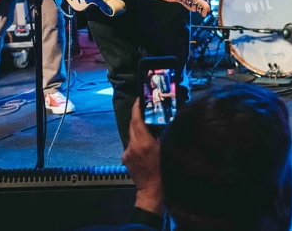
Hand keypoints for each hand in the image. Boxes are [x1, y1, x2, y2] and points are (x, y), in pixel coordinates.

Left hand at [122, 99, 162, 214]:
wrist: (152, 192)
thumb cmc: (163, 171)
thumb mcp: (166, 151)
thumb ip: (162, 136)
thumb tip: (162, 122)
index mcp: (143, 142)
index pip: (136, 120)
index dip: (137, 108)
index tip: (139, 99)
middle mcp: (132, 146)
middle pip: (132, 126)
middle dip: (138, 118)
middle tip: (147, 111)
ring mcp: (126, 152)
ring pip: (132, 136)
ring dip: (139, 132)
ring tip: (150, 131)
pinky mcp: (125, 158)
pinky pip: (131, 145)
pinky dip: (137, 142)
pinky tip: (145, 147)